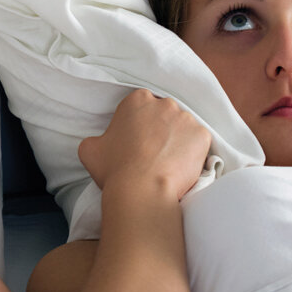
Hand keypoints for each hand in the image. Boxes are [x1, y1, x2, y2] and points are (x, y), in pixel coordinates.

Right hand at [78, 89, 210, 200]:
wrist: (142, 190)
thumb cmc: (114, 169)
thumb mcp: (90, 149)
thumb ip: (97, 138)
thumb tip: (100, 143)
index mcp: (137, 100)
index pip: (142, 105)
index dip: (140, 123)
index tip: (138, 139)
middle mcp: (164, 103)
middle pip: (165, 113)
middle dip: (161, 128)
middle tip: (153, 151)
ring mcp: (186, 118)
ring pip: (183, 127)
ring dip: (178, 140)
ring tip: (167, 162)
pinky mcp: (202, 135)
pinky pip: (198, 142)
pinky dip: (193, 152)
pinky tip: (180, 166)